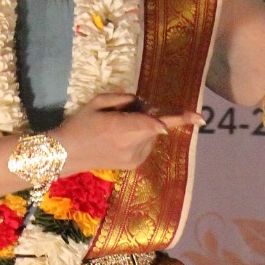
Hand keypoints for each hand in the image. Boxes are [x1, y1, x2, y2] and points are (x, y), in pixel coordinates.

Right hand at [60, 93, 202, 172]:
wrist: (66, 154)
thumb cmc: (79, 125)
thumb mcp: (97, 102)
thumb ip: (123, 99)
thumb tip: (143, 103)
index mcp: (122, 129)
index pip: (155, 123)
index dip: (177, 119)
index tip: (198, 118)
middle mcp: (132, 146)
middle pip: (155, 126)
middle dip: (147, 116)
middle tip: (123, 113)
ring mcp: (135, 158)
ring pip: (152, 135)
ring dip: (143, 127)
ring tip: (117, 128)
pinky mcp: (134, 164)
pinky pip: (146, 144)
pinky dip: (139, 137)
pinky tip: (119, 139)